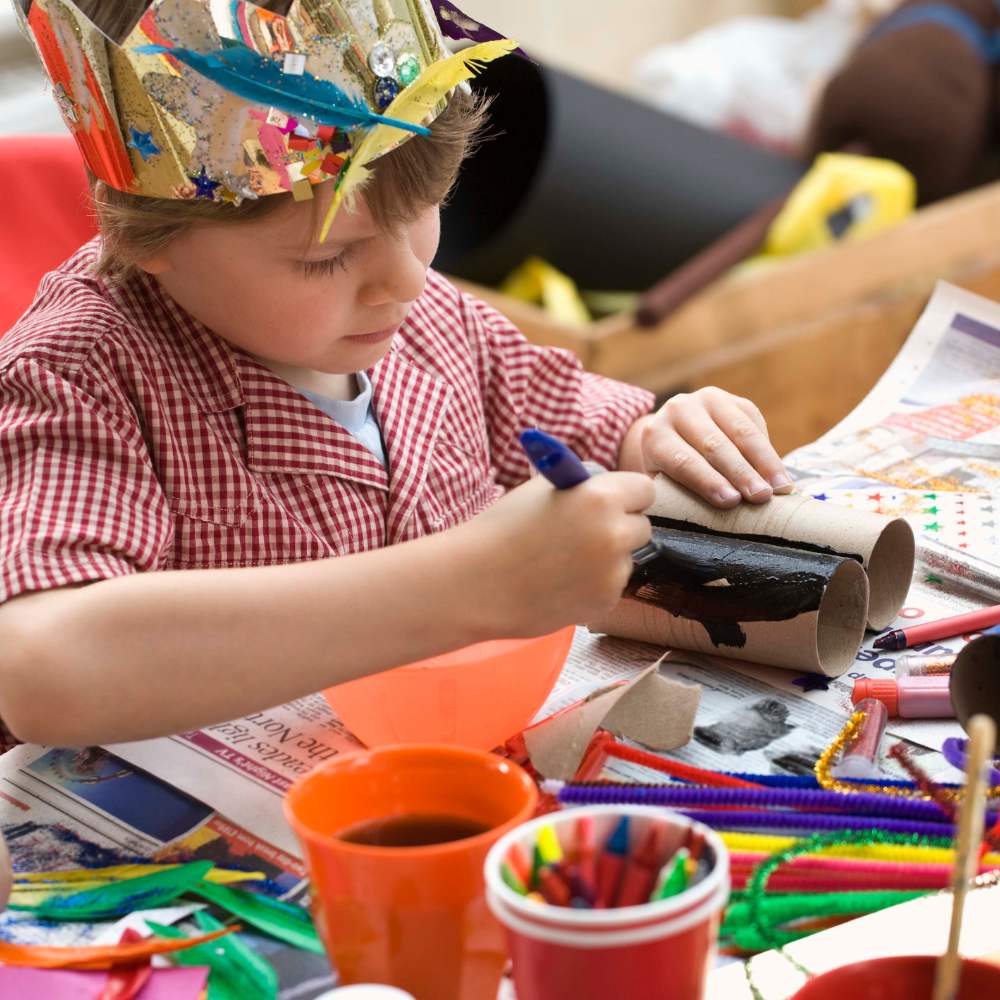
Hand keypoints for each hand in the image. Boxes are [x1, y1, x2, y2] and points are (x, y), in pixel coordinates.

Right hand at [460, 472, 654, 636]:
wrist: (475, 582)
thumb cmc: (501, 529)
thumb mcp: (542, 488)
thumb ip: (582, 485)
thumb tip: (607, 485)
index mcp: (601, 498)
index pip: (645, 490)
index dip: (626, 495)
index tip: (612, 502)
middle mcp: (614, 534)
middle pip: (641, 527)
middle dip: (620, 527)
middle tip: (586, 533)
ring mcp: (612, 573)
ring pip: (625, 560)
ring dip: (606, 559)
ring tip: (562, 563)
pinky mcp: (604, 602)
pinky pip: (609, 587)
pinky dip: (592, 586)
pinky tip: (558, 583)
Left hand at [638, 387, 791, 507]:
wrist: (675, 434)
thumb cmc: (670, 473)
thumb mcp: (665, 484)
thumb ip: (680, 496)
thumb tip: (712, 520)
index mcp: (656, 436)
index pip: (683, 461)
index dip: (708, 481)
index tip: (731, 501)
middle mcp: (678, 410)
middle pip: (713, 445)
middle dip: (741, 473)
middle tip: (761, 497)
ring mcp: (706, 400)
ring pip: (740, 431)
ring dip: (764, 462)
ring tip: (780, 488)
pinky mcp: (733, 400)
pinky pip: (755, 423)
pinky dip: (769, 451)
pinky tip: (780, 474)